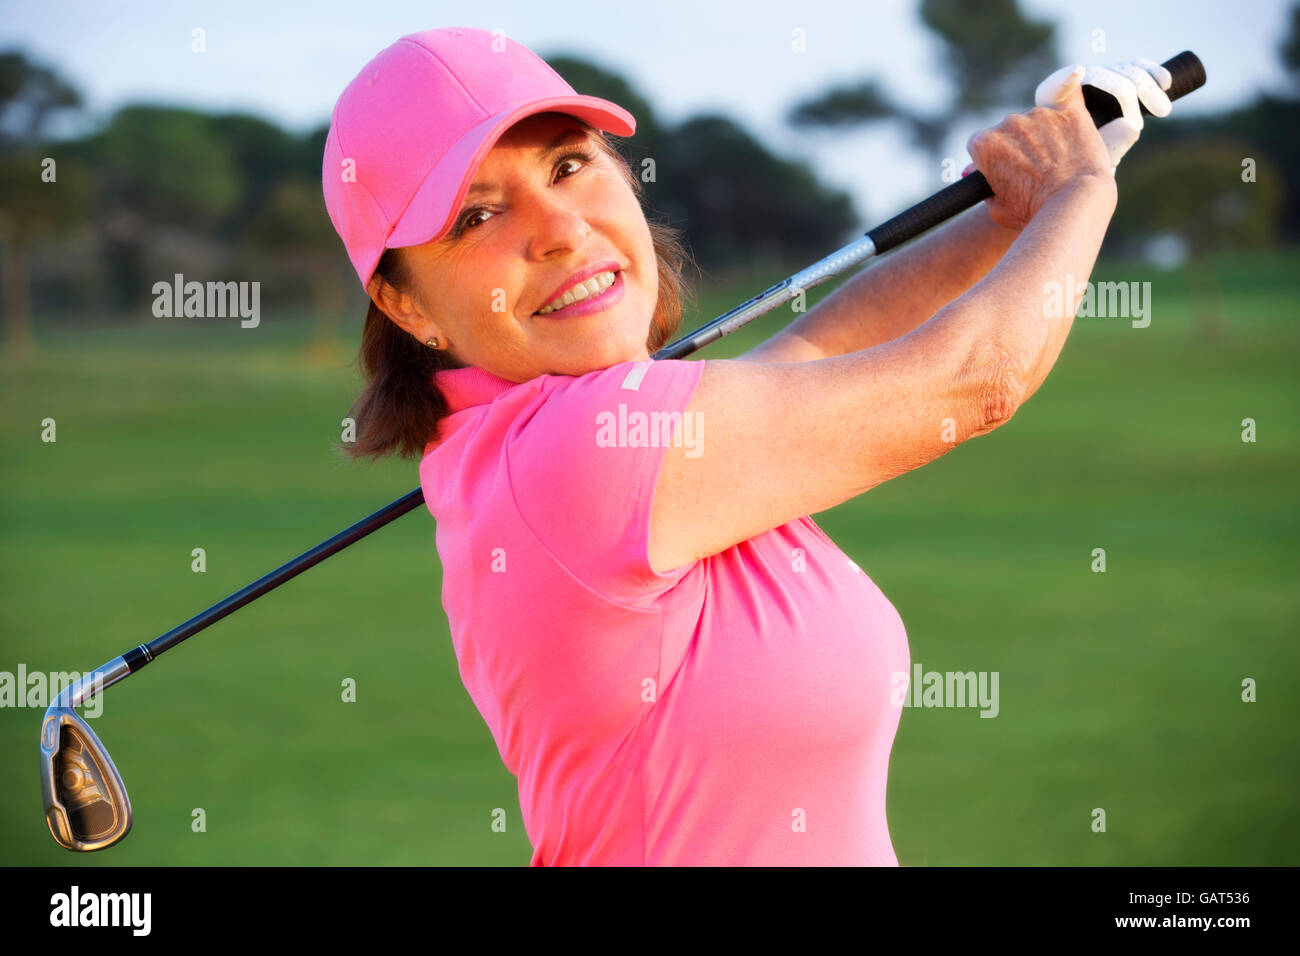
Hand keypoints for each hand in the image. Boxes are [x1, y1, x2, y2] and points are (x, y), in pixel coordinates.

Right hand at [965, 67, 1113, 231]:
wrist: (1074, 203)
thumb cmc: (1033, 211)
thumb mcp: (996, 208)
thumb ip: (987, 187)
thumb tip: (984, 176)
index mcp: (985, 145)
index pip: (981, 144)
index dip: (993, 159)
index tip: (1005, 172)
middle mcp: (1009, 123)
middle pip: (1009, 130)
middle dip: (1018, 146)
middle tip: (1035, 171)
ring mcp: (1040, 114)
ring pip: (1037, 119)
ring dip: (1043, 134)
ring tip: (1059, 161)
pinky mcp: (1070, 111)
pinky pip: (1068, 89)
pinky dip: (1069, 87)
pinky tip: (1073, 78)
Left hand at [1036, 58, 1172, 171]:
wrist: (1088, 166)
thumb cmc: (1080, 169)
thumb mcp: (1089, 167)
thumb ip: (1106, 148)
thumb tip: (1131, 124)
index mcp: (1053, 104)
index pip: (1056, 87)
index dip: (1065, 79)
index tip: (1077, 73)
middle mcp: (1074, 85)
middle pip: (1102, 76)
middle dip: (1127, 95)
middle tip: (1143, 123)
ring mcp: (1098, 77)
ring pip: (1125, 71)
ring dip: (1148, 89)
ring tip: (1163, 112)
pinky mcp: (1119, 74)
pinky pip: (1137, 66)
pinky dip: (1153, 72)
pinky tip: (1165, 83)